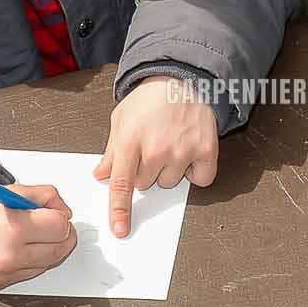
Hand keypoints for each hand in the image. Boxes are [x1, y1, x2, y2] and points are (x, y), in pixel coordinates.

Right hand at [0, 181, 75, 289]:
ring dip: (46, 250)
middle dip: (61, 235)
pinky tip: (17, 248)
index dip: (61, 217)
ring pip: (47, 264)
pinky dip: (29, 262)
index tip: (56, 213)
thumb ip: (45, 196)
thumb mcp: (10, 191)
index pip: (61, 227)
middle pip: (60, 249)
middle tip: (52, 224)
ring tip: (30, 235)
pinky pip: (28, 275)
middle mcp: (10, 257)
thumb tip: (64, 211)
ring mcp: (4, 274)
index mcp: (14, 229)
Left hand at [95, 76, 219, 236]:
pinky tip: (190, 150)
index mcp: (130, 140)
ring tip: (171, 142)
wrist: (183, 77)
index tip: (120, 229)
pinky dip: (196, 171)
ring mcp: (182, 150)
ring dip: (169, 169)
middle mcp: (156, 148)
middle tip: (151, 145)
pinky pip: (200, 179)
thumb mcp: (121, 119)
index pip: (121, 184)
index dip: (120, 210)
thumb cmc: (150, 98)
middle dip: (144, 170)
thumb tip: (101, 175)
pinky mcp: (206, 150)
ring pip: (170, 183)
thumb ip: (111, 150)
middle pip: (145, 185)